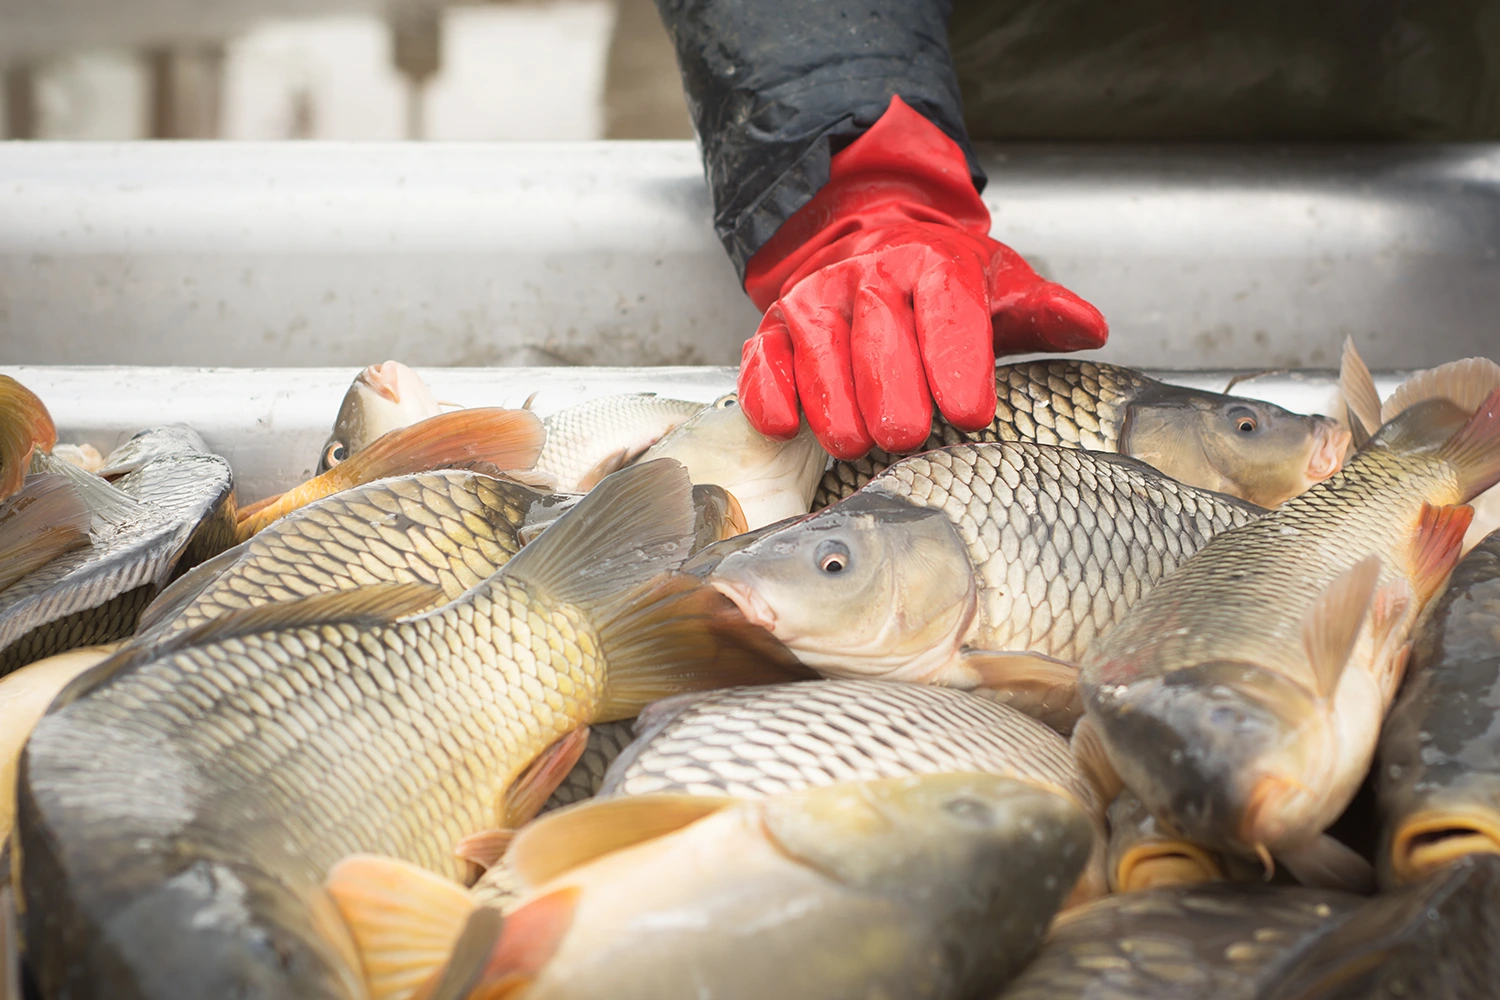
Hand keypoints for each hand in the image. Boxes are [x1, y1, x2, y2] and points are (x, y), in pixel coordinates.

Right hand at [738, 97, 1106, 459]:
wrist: (867, 241)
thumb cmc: (939, 285)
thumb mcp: (999, 288)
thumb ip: (1043, 313)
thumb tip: (1089, 327)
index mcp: (931, 263)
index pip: (945, 309)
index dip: (956, 362)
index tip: (971, 413)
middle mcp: (866, 277)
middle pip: (878, 340)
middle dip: (892, 396)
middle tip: (907, 439)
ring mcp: (813, 303)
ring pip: (820, 358)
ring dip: (836, 409)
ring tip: (858, 445)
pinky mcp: (772, 331)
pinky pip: (764, 365)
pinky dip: (772, 397)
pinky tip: (788, 426)